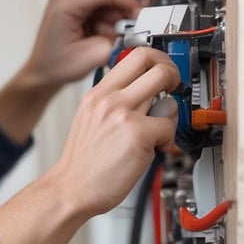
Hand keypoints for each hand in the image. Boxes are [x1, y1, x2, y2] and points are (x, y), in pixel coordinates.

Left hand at [24, 0, 139, 92]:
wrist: (41, 73)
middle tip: (123, 35)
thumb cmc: (55, 67)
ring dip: (112, 22)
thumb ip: (116, 43)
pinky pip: (100, 9)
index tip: (139, 16)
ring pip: (106, 3)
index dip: (127, 2)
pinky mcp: (75, 8)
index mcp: (65, 4)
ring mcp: (69, 1)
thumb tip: (135, 34)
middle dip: (119, 16)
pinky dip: (105, 23)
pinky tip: (99, 37)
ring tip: (103, 40)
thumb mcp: (92, 57)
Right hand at [48, 47, 179, 215]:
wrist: (71, 188)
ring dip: (170, 111)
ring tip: (159, 128)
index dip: (155, 59)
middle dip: (172, 73)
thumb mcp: (90, 119)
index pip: (133, 55)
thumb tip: (145, 96)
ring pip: (167, 93)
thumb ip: (114, 103)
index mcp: (97, 93)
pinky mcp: (138, 134)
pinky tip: (154, 148)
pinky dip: (168, 139)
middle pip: (153, 62)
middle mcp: (109, 99)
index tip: (160, 70)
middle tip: (172, 88)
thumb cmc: (82, 162)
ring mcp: (123, 114)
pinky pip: (169, 126)